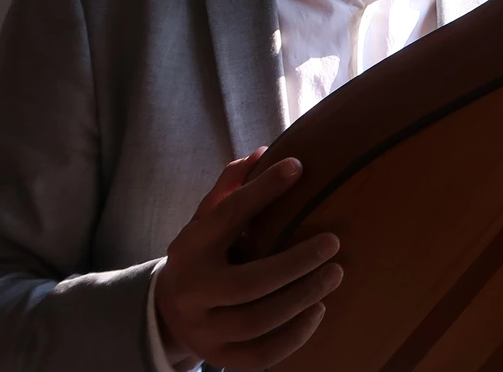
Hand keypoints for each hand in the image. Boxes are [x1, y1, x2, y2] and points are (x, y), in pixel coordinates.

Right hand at [154, 148, 342, 370]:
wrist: (168, 311)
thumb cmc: (205, 255)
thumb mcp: (207, 220)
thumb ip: (231, 188)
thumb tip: (264, 152)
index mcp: (189, 247)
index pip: (226, 216)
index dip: (262, 190)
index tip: (298, 168)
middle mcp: (192, 291)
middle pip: (249, 283)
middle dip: (297, 263)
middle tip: (333, 243)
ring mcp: (204, 329)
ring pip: (257, 321)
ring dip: (303, 297)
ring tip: (334, 275)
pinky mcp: (220, 357)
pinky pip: (261, 355)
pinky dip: (295, 335)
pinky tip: (318, 310)